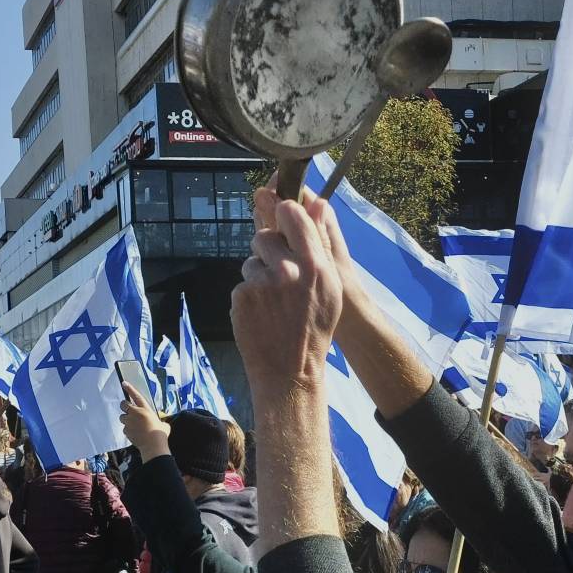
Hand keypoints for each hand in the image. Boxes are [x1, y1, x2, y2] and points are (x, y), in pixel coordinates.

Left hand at [120, 381, 170, 459]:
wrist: (153, 445)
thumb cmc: (160, 434)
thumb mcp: (163, 424)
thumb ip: (159, 420)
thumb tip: (161, 423)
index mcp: (145, 409)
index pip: (136, 396)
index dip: (130, 389)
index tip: (124, 383)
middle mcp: (135, 413)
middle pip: (123, 405)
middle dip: (124, 406)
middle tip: (128, 410)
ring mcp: (129, 422)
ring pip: (122, 417)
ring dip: (126, 419)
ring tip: (134, 425)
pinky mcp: (126, 430)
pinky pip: (124, 428)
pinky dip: (128, 430)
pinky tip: (135, 434)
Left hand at [232, 186, 345, 400]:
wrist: (290, 371)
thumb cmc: (314, 329)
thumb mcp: (331, 288)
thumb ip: (321, 244)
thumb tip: (319, 201)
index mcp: (315, 265)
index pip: (292, 214)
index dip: (284, 213)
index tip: (282, 217)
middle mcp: (288, 270)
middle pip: (264, 236)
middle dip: (268, 251)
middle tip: (280, 277)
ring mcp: (262, 284)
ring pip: (251, 261)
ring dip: (258, 275)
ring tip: (272, 302)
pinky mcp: (242, 297)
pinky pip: (242, 283)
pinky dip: (248, 296)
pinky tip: (261, 314)